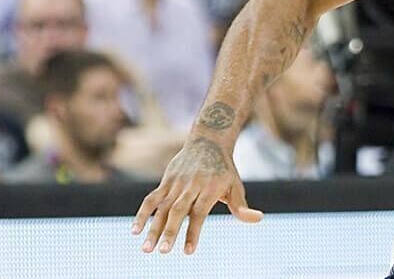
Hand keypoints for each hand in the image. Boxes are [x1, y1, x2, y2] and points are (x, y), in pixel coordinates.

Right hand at [132, 136, 262, 254]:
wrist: (208, 142)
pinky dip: (142, 214)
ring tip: (146, 249)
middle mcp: (192, 185)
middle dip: (170, 231)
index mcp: (210, 188)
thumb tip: (259, 218)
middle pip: (179, 210)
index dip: (193, 232)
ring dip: (153, 228)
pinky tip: (135, 231)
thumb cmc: (224, 170)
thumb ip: (241, 207)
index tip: (188, 251)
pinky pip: (151, 199)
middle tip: (163, 252)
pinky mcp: (166, 180)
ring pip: (162, 207)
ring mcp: (177, 182)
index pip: (199, 213)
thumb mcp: (236, 186)